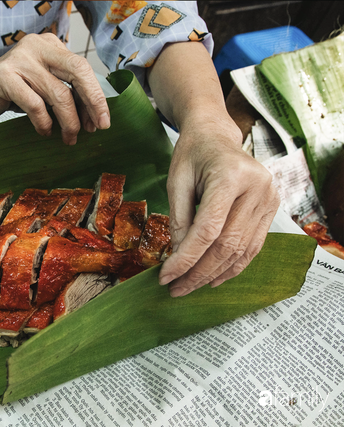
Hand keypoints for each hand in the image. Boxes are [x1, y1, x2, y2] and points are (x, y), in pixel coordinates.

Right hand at [0, 33, 109, 144]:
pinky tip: (45, 132)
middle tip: (97, 128)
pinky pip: (35, 105)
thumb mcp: (44, 86)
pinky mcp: (4, 77)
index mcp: (51, 45)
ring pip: (58, 94)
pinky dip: (44, 123)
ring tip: (69, 138)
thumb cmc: (14, 92)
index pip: (83, 68)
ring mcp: (20, 60)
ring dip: (68, 122)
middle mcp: (37, 47)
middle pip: (77, 72)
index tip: (103, 120)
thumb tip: (96, 115)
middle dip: (92, 102)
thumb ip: (67, 92)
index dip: (96, 95)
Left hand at [158, 118, 279, 296]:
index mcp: (230, 176)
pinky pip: (253, 246)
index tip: (166, 276)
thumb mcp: (176, 180)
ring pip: (242, 250)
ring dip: (214, 273)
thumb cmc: (192, 154)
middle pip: (227, 244)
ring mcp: (269, 199)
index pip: (208, 229)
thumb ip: (179, 218)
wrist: (217, 135)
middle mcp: (257, 188)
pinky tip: (213, 277)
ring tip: (189, 286)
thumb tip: (178, 257)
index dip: (186, 258)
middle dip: (199, 272)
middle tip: (176, 289)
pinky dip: (232, 265)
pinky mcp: (272, 208)